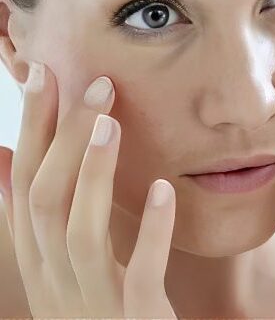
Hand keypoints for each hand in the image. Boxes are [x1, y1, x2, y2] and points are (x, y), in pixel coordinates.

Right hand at [0, 62, 176, 317]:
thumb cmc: (99, 313)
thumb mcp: (60, 266)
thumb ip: (38, 216)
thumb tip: (2, 159)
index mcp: (39, 261)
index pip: (25, 185)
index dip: (31, 130)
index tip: (42, 73)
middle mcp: (54, 281)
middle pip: (44, 200)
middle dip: (60, 139)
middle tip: (92, 82)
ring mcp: (90, 303)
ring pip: (78, 233)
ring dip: (93, 175)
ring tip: (110, 123)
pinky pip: (137, 274)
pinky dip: (149, 231)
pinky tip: (164, 189)